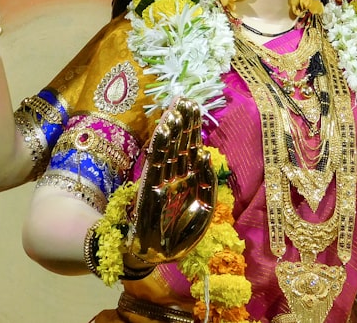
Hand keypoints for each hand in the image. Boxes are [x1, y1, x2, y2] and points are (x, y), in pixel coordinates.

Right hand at [128, 99, 215, 263]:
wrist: (158, 257)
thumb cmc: (181, 236)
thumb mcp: (204, 209)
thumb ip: (206, 182)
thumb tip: (203, 153)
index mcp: (189, 179)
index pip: (191, 147)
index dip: (192, 127)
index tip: (193, 106)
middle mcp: (175, 176)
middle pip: (180, 144)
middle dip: (183, 123)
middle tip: (185, 99)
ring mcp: (162, 181)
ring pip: (168, 150)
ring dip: (171, 130)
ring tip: (175, 109)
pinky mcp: (149, 189)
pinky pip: (155, 163)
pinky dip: (159, 146)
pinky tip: (163, 129)